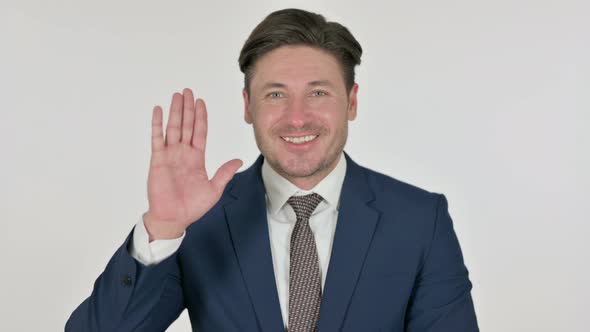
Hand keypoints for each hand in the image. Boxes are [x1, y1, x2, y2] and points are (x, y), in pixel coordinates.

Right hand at [144, 88, 242, 240]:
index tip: (201, 102)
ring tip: (177, 95)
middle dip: (188, 108)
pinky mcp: (157, 160)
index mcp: (197, 158)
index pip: (200, 131)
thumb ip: (224, 173)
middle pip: (187, 125)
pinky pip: (157, 138)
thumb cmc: (192, 207)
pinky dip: (157, 124)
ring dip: (175, 111)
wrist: (174, 218)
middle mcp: (183, 153)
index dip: (201, 116)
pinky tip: (159, 110)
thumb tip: (238, 160)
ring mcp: (170, 155)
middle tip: (188, 91)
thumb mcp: (214, 189)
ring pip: (173, 127)